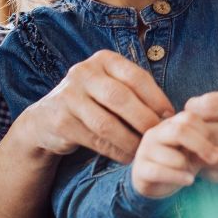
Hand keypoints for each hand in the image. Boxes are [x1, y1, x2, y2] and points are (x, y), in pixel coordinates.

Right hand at [16, 50, 174, 163]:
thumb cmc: (92, 101)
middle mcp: (84, 73)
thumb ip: (135, 92)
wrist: (46, 118)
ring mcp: (69, 96)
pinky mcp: (60, 121)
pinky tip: (127, 157)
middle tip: (159, 136)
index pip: (136, 76)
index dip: (156, 98)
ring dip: (130, 140)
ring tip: (144, 151)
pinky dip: (114, 151)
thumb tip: (171, 114)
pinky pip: (94, 139)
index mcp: (104, 60)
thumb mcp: (111, 86)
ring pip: (106, 122)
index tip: (171, 116)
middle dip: (144, 119)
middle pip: (121, 98)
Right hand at [131, 111, 217, 197]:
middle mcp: (155, 132)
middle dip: (201, 146)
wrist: (154, 183)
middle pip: (180, 131)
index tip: (216, 146)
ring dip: (187, 167)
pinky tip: (188, 181)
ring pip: (173, 157)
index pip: (189, 117)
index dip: (205, 131)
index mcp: (171, 123)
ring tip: (190, 172)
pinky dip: (178, 177)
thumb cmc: (179, 163)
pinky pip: (160, 172)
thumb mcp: (196, 154)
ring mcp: (145, 150)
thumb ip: (208, 150)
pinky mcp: (140, 169)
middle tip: (215, 159)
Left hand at [184, 83, 217, 205]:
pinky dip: (208, 167)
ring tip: (194, 146)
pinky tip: (208, 160)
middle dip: (191, 132)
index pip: (210, 105)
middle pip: (208, 132)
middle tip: (185, 131)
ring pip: (210, 156)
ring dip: (197, 152)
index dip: (194, 108)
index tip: (192, 110)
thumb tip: (191, 108)